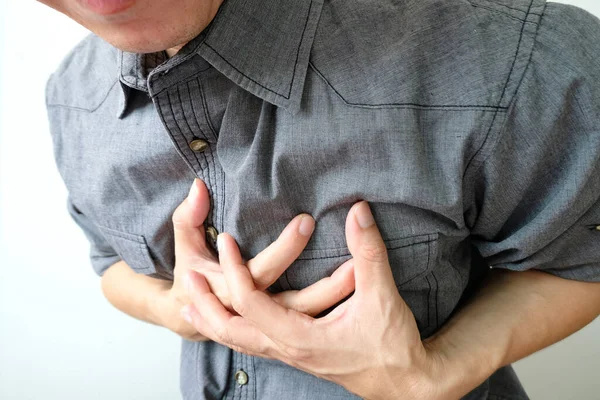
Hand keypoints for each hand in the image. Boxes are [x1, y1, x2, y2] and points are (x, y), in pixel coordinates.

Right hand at [155, 179, 355, 341]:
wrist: (187, 314)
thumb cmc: (190, 274)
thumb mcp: (185, 243)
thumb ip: (188, 216)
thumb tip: (198, 185)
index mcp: (231, 293)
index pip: (262, 274)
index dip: (285, 248)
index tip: (308, 220)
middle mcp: (254, 314)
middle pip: (299, 303)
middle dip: (330, 284)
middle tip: (359, 260)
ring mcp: (271, 325)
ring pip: (311, 314)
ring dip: (336, 294)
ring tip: (364, 270)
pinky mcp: (283, 325)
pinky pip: (313, 317)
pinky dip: (332, 303)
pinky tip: (355, 283)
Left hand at [181, 201, 439, 398]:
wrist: (404, 383)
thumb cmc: (392, 346)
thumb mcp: (381, 295)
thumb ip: (369, 251)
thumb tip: (358, 212)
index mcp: (300, 337)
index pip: (251, 303)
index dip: (235, 270)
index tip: (227, 240)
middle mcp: (287, 349)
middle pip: (229, 331)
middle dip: (205, 304)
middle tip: (189, 278)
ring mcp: (289, 355)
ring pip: (237, 342)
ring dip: (212, 320)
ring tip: (192, 302)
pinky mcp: (296, 355)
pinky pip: (251, 345)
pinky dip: (231, 331)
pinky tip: (231, 319)